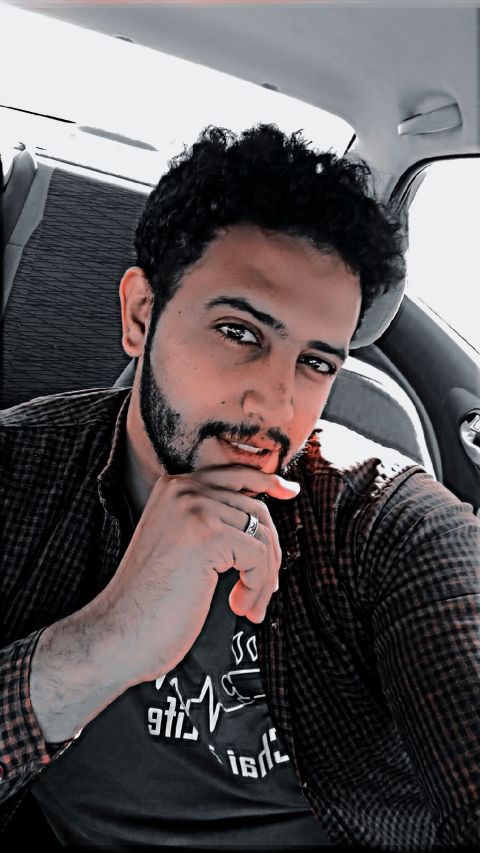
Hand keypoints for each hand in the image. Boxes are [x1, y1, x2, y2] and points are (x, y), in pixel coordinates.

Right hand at [92, 465, 299, 683]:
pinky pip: (259, 556)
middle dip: (269, 553)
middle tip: (263, 590)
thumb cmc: (152, 601)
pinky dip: (258, 587)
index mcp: (173, 487)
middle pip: (256, 508)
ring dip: (264, 577)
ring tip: (248, 606)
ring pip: (262, 535)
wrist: (120, 633)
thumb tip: (263, 509)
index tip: (289, 490)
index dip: (267, 481)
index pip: (234, 474)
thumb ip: (212, 521)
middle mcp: (183, 488)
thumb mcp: (182, 546)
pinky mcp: (206, 535)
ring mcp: (193, 508)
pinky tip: (239, 607)